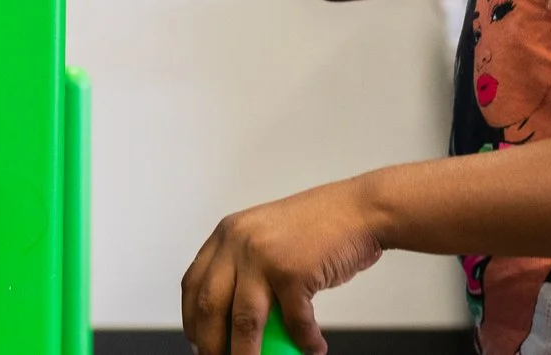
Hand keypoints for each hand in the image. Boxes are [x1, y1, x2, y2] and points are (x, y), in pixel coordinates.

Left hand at [183, 178, 385, 354]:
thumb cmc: (319, 228)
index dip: (191, 319)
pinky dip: (305, 342)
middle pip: (210, 306)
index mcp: (229, 234)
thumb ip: (247, 268)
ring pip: (244, 322)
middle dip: (209, 344)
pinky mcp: (293, 272)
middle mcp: (239, 242)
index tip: (198, 342)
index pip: (194, 283)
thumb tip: (232, 316)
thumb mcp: (269, 239)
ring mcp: (264, 257)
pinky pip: (295, 323)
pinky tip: (313, 348)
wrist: (359, 210)